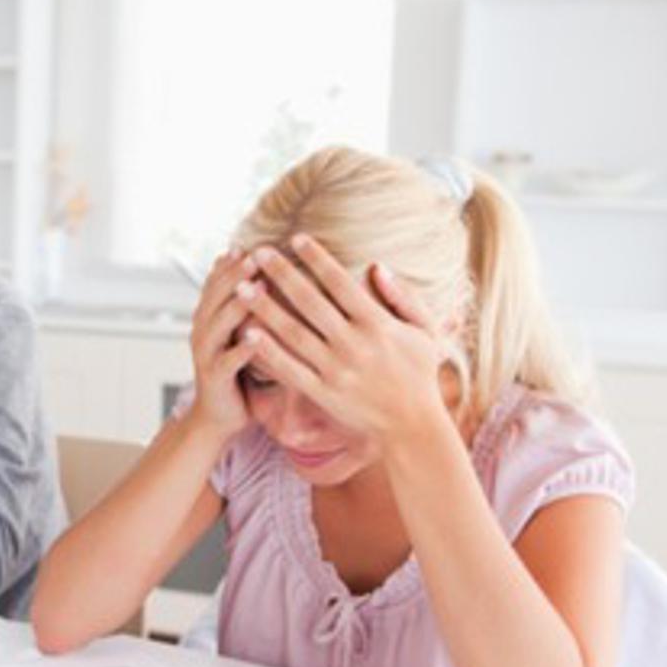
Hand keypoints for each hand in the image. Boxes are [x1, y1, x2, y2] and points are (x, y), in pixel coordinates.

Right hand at [184, 249, 263, 438]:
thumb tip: (274, 273)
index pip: (217, 281)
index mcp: (209, 317)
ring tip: (260, 284)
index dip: (233, 262)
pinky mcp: (214, 377)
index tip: (254, 241)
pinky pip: (229, 359)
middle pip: (216, 295)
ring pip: (219, 322)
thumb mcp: (240, 333)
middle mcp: (203, 330)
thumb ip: (249, 306)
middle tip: (258, 253)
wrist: (217, 417)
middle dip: (236, 273)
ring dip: (238, 302)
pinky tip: (258, 336)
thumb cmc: (238, 372)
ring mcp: (206, 353)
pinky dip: (242, 347)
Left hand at [236, 234, 446, 443]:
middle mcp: (354, 344)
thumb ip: (404, 297)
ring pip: (293, 333)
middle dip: (283, 275)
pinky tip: (247, 334)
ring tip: (241, 288)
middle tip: (257, 253)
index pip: (341, 283)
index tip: (295, 239)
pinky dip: (268, 351)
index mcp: (378, 324)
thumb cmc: (420, 376)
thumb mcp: (425, 332)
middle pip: (310, 302)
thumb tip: (378, 266)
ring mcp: (336, 369)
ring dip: (265, 309)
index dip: (317, 259)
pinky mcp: (322, 393)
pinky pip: (289, 369)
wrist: (412, 427)